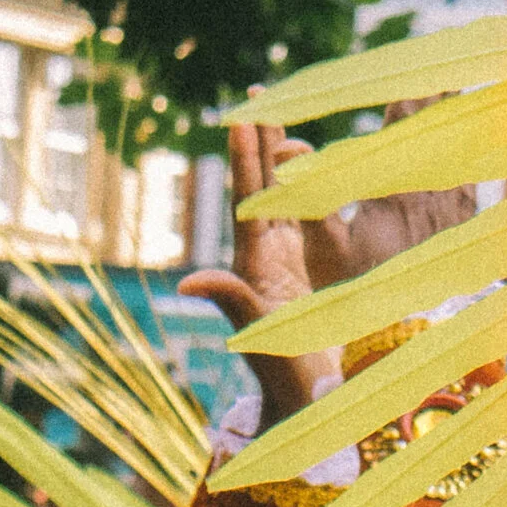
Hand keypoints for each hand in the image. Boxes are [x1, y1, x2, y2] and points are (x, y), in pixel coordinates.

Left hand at [178, 119, 336, 422]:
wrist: (311, 411)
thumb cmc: (288, 382)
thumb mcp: (260, 339)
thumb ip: (231, 304)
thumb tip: (187, 280)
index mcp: (257, 265)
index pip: (250, 198)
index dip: (246, 155)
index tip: (242, 112)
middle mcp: (269, 257)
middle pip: (262, 187)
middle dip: (260, 141)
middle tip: (257, 96)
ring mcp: (290, 263)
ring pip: (284, 198)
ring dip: (282, 156)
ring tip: (279, 117)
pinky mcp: (312, 274)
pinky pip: (311, 221)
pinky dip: (313, 188)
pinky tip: (319, 169)